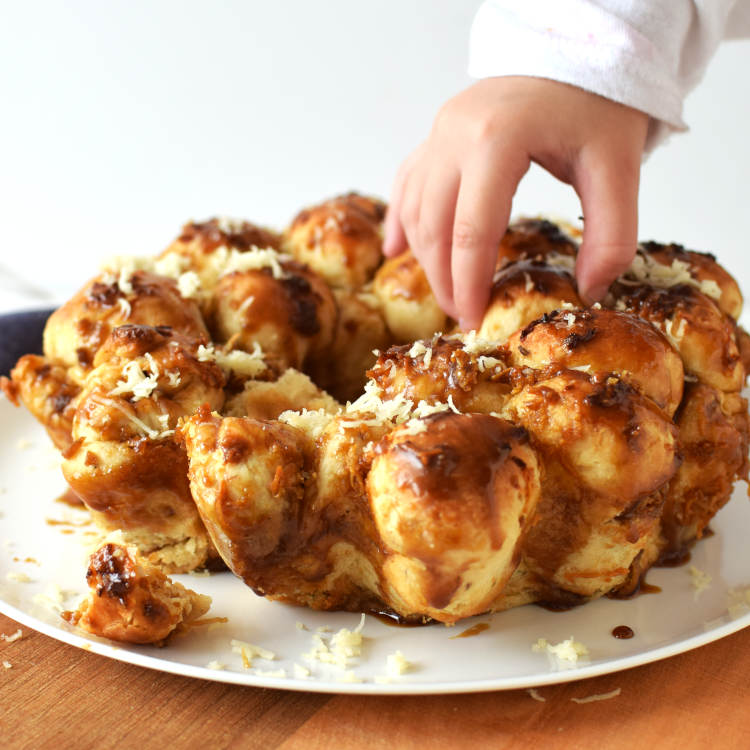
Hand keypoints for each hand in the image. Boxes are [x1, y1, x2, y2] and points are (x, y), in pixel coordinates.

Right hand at [383, 77, 649, 328]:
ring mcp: (439, 132)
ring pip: (415, 209)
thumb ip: (612, 235)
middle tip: (462, 314)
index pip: (472, 231)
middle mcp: (455, 135)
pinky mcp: (436, 135)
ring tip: (446, 291)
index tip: (474, 321)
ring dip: (424, 256)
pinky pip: (407, 184)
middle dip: (443, 279)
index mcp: (497, 140)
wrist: (577, 52)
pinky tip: (398, 250)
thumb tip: (589, 292)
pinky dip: (402, 220)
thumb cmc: (596, 104)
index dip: (469, 284)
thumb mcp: (619, 167)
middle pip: (434, 226)